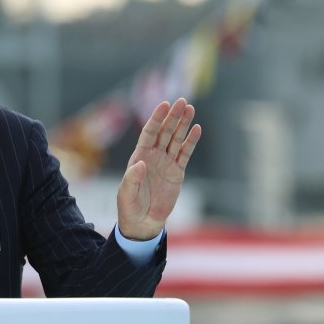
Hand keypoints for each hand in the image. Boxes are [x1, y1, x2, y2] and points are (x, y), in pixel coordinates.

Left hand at [117, 98, 201, 240]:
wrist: (143, 221)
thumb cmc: (130, 207)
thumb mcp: (126, 193)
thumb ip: (132, 178)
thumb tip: (140, 163)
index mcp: (139, 156)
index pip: (149, 132)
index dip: (156, 118)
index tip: (164, 104)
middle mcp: (154, 155)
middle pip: (165, 131)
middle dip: (173, 116)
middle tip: (182, 101)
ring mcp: (167, 162)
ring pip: (176, 139)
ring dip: (183, 124)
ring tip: (190, 109)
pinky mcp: (177, 171)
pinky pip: (185, 153)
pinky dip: (191, 141)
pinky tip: (197, 129)